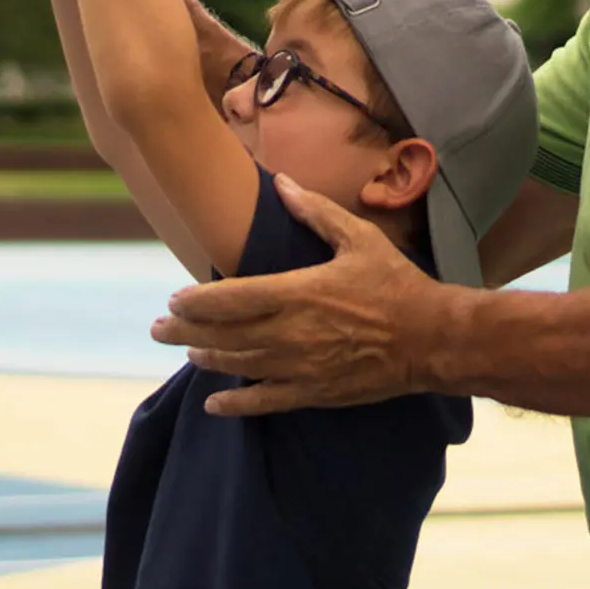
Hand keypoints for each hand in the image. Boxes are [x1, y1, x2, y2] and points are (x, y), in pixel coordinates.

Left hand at [150, 174, 451, 415]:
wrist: (431, 338)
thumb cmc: (395, 284)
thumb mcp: (358, 238)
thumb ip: (316, 212)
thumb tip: (283, 183)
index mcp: (299, 292)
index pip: (232, 299)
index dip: (197, 303)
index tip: (174, 300)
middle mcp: (292, 333)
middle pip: (225, 336)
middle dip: (187, 332)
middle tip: (158, 330)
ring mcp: (301, 367)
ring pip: (240, 367)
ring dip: (207, 360)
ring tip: (186, 353)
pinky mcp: (315, 393)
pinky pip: (266, 403)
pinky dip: (236, 405)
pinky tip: (214, 405)